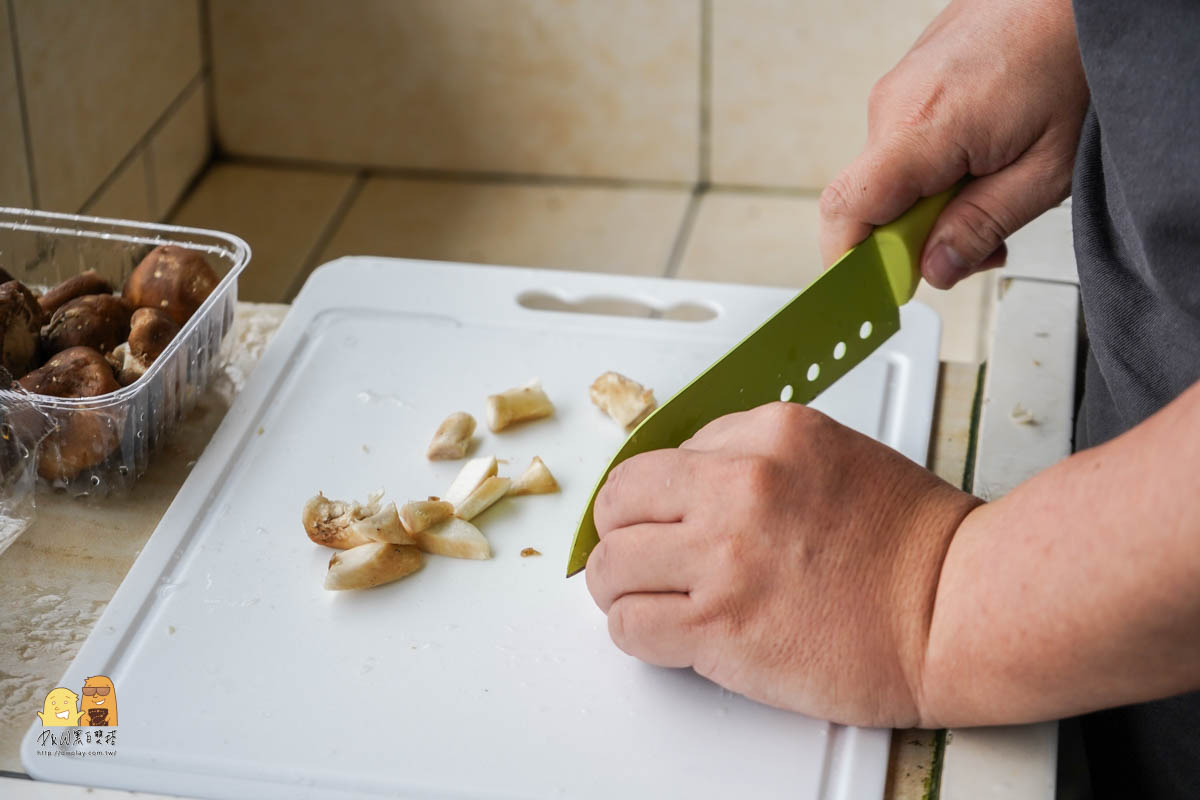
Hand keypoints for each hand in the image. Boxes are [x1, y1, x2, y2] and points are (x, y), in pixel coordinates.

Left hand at [586, 403, 980, 727]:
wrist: (956, 609)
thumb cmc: (910, 543)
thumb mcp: (831, 454)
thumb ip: (753, 454)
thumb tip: (687, 479)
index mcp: (769, 435)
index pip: (658, 458)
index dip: (650, 498)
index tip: (654, 521)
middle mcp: (739, 486)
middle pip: (619, 504)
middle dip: (621, 535)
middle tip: (639, 558)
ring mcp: (725, 556)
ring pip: (611, 567)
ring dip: (622, 588)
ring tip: (653, 599)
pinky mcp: (720, 625)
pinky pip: (629, 624)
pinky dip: (636, 632)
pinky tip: (668, 633)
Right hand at [819, 0, 1087, 287]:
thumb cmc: (1073, 56)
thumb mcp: (1045, 169)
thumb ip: (982, 226)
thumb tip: (935, 268)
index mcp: (920, 128)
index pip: (847, 212)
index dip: (851, 263)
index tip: (877, 294)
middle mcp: (894, 104)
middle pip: (869, 203)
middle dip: (910, 242)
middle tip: (972, 249)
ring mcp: (899, 88)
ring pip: (888, 178)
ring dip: (928, 206)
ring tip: (992, 195)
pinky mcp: (911, 81)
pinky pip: (904, 147)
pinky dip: (933, 172)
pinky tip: (982, 164)